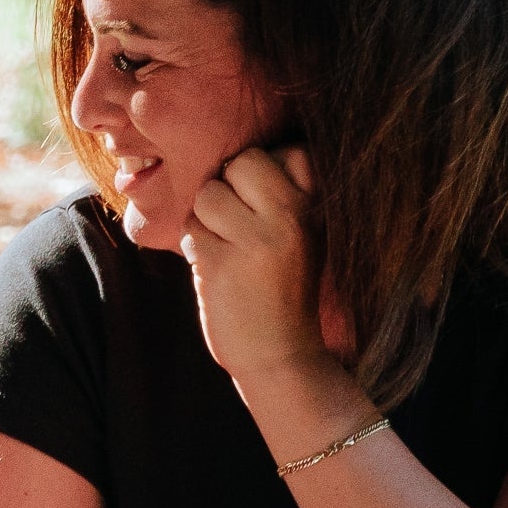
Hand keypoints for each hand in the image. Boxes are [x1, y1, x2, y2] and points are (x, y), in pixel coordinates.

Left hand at [181, 143, 333, 389]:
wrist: (281, 357)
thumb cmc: (285, 293)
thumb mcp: (305, 239)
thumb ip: (283, 198)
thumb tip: (238, 160)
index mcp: (316, 209)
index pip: (290, 151)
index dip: (265, 172)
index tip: (263, 204)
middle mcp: (291, 218)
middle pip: (242, 162)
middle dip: (229, 188)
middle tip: (236, 225)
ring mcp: (255, 240)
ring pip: (208, 194)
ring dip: (206, 220)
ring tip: (225, 249)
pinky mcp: (221, 264)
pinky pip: (190, 231)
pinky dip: (195, 249)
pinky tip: (216, 272)